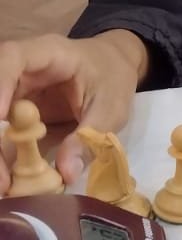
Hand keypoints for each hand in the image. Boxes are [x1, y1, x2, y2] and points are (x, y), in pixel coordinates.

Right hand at [0, 30, 148, 193]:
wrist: (113, 69)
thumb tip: (66, 172)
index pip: (13, 58)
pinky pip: (4, 137)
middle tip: (1, 178)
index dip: (0, 84)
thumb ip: (90, 136)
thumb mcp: (112, 108)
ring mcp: (15, 93)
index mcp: (49, 54)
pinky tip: (8, 183)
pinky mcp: (15, 114)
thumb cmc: (113, 78)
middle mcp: (23, 72)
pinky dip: (4, 158)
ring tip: (4, 185)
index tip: (0, 116)